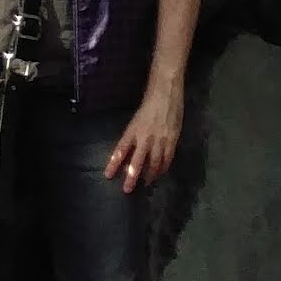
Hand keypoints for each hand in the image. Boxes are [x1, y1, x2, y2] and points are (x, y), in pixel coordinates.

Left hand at [105, 79, 184, 193]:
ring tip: (145, 183)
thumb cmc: (149, 102)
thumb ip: (134, 135)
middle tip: (127, 189)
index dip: (114, 163)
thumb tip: (129, 153)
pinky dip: (163, 168)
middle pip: (136, 162)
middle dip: (131, 177)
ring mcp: (159, 139)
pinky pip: (167, 159)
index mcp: (133, 129)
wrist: (166, 91)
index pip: (121, 150)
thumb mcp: (137, 119)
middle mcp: (145, 137)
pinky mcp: (172, 140)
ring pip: (153, 164)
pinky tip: (160, 173)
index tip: (108, 175)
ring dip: (149, 175)